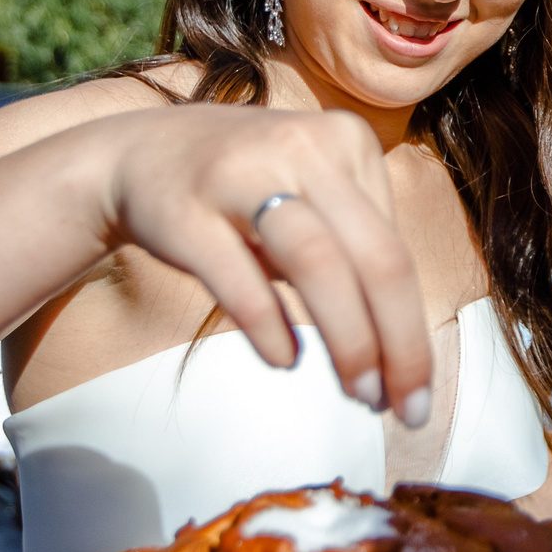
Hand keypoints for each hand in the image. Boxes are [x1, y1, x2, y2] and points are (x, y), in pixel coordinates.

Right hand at [86, 104, 432, 420]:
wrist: (138, 155)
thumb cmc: (245, 193)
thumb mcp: (313, 198)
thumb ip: (355, 257)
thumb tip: (399, 358)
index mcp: (348, 142)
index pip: (397, 250)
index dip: (413, 328)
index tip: (414, 388)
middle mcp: (304, 148)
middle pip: (376, 259)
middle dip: (400, 344)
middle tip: (406, 409)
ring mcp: (243, 175)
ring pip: (320, 265)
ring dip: (351, 342)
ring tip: (360, 392)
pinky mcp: (188, 212)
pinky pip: (243, 282)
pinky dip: (273, 329)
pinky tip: (286, 359)